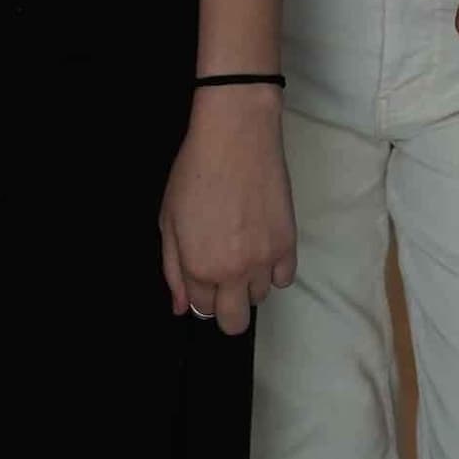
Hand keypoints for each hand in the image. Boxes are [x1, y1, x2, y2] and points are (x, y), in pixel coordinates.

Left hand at [160, 86, 297, 335]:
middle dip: (226, 308)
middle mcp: (234, 272)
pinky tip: (264, 247)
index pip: (202, 308)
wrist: (237, 137)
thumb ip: (173, 269)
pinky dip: (274, 270)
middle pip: (235, 322)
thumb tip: (182, 306)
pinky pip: (285, 278)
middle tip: (223, 279)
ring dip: (249, 282)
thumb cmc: (194, 173)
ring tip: (243, 249)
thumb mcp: (169, 221)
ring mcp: (265, 259)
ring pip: (260, 297)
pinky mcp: (289, 243)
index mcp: (199, 267)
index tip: (202, 274)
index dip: (200, 294)